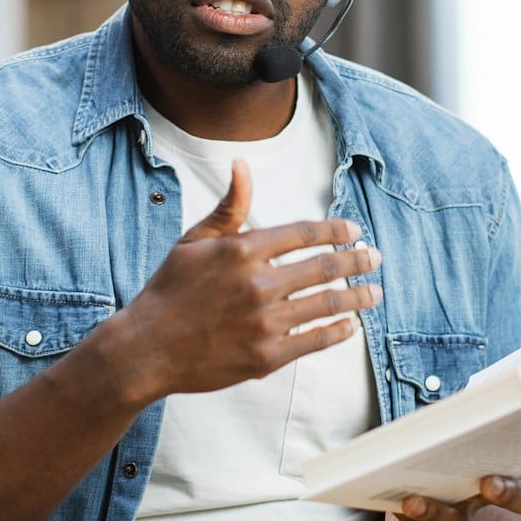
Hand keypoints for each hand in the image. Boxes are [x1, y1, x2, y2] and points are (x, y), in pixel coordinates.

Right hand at [92, 158, 380, 404]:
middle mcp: (257, 283)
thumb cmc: (169, 290)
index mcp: (242, 249)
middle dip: (356, 261)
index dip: (335, 231)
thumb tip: (242, 164)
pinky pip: (315, 340)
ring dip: (358, 297)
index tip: (354, 231)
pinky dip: (339, 331)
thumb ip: (229, 207)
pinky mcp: (266, 356)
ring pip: (327, 304)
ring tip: (374, 292)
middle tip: (374, 258)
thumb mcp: (193, 241)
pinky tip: (351, 325)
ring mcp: (264, 322)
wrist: (146, 348)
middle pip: (324, 267)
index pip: (304, 233)